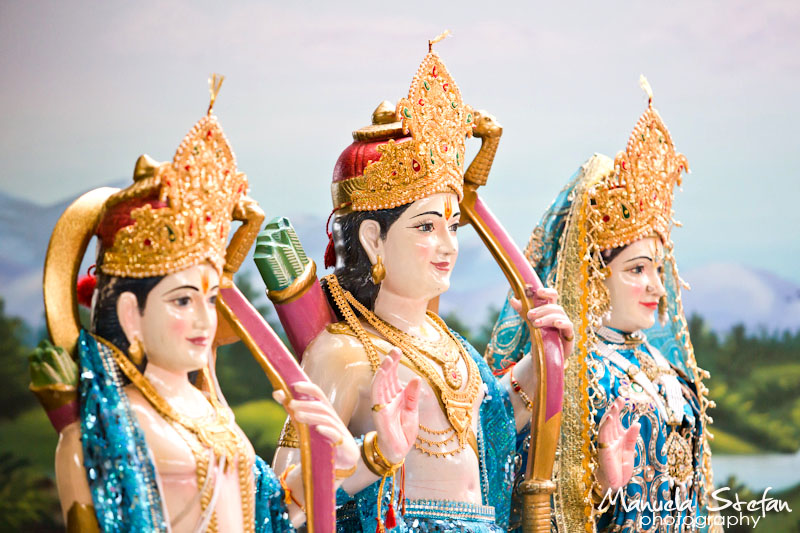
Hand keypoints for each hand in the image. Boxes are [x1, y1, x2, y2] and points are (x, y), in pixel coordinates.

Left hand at [273, 381, 358, 471]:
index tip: (295, 386)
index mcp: (324, 410)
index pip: (318, 394)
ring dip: (311, 416)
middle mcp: (332, 418)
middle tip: (290, 404)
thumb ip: (293, 409)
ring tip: (296, 416)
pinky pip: (336, 435)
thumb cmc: (321, 437)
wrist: (343, 459)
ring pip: (326, 419)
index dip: (308, 388)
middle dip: (305, 404)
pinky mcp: (342, 444)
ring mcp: (338, 430)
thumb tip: (277, 392)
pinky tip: (318, 429)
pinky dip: (327, 431)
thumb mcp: (305, 422)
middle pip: (320, 406)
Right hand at [371, 348, 420, 464]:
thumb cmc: (403, 431)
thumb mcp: (412, 411)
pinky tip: (383, 373)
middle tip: (394, 349)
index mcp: (395, 397)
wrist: (398, 451)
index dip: (394, 364)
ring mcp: (381, 405)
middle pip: (386, 377)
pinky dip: (379, 382)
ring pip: (380, 383)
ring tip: (389, 358)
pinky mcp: (378, 412)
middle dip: (389, 363)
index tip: (397, 351)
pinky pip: (377, 395)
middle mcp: (386, 399)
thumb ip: (412, 395)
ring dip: (384, 370)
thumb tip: (416, 378)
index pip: (392, 377)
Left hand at [510, 286, 574, 354]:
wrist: (546, 355)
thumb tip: (512, 299)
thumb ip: (523, 311)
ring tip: (535, 323)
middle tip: (529, 315)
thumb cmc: (541, 335)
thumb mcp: (531, 322)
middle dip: (541, 309)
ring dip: (547, 318)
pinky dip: (563, 323)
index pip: (552, 296)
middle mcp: (559, 315)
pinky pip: (569, 326)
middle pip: (553, 306)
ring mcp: (565, 324)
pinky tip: (556, 324)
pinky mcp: (569, 335)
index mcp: (551, 310)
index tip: (538, 291)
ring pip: (559, 315)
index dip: (547, 292)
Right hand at [595, 397, 639, 492]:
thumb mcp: (630, 451)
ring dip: (610, 415)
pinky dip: (606, 425)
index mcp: (618, 438)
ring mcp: (606, 443)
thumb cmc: (621, 469)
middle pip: (611, 420)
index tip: (623, 399)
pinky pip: (603, 435)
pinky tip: (609, 418)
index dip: (619, 410)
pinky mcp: (604, 449)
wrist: (616, 483)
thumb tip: (636, 423)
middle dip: (614, 409)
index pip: (617, 421)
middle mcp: (611, 438)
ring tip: (615, 405)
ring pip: (606, 425)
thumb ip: (632, 437)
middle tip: (619, 398)